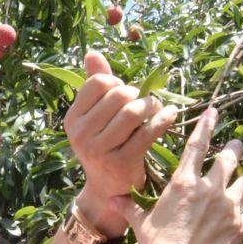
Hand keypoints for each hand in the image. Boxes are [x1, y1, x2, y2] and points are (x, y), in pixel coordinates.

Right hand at [65, 51, 177, 236]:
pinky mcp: (120, 163)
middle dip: (137, 94)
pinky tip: (170, 116)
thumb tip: (92, 52)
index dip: (117, 82)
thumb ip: (94, 84)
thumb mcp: (95, 117)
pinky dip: (164, 120)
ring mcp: (99, 150)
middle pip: (118, 95)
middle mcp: (81, 134)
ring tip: (157, 108)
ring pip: (133, 112)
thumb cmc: (105, 146)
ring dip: (151, 106)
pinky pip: (148, 132)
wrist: (108, 191)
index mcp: (72, 119)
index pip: (98, 82)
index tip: (125, 93)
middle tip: (146, 102)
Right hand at [109, 108, 242, 243]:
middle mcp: (210, 188)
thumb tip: (112, 199)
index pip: (197, 145)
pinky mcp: (241, 226)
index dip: (206, 125)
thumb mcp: (140, 223)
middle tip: (237, 145)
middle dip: (233, 149)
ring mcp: (229, 206)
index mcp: (183, 182)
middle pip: (228, 160)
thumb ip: (130, 207)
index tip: (214, 112)